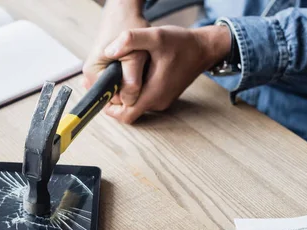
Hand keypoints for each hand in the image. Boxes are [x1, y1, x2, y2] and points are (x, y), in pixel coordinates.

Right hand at [83, 0, 149, 106]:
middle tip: (141, 70)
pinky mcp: (106, 72)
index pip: (112, 101)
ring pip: (119, 90)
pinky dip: (130, 77)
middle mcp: (91, 77)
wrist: (123, 12)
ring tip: (139, 66)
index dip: (129, 96)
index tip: (142, 80)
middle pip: (115, 97)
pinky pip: (120, 82)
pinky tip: (136, 66)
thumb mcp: (134, 55)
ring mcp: (98, 75)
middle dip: (130, 88)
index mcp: (92, 75)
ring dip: (131, 82)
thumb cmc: (127, 28)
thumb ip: (131, 79)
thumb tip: (129, 102)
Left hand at [103, 25, 231, 123]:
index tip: (103, 90)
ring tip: (117, 76)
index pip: (125, 115)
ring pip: (136, 105)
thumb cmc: (182, 43)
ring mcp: (162, 101)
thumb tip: (109, 51)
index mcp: (153, 94)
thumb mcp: (155, 36)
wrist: (204, 48)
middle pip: (128, 111)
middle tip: (106, 80)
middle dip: (115, 99)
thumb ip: (131, 40)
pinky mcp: (164, 96)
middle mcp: (157, 103)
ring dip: (125, 94)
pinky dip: (135, 90)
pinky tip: (132, 75)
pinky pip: (144, 99)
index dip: (110, 107)